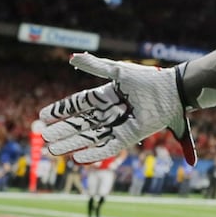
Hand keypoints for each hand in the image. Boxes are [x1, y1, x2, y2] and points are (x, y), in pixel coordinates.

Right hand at [38, 53, 194, 164]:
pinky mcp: (130, 136)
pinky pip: (108, 147)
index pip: (78, 105)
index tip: (43, 117)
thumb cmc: (148, 79)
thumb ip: (95, 66)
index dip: (61, 111)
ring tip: (52, 150)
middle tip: (44, 137)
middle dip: (63, 131)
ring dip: (72, 144)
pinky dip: (94, 154)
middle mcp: (111, 112)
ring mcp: (119, 125)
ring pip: (90, 137)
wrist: (172, 92)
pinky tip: (78, 158)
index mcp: (107, 95)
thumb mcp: (118, 71)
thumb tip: (72, 57)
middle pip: (81, 123)